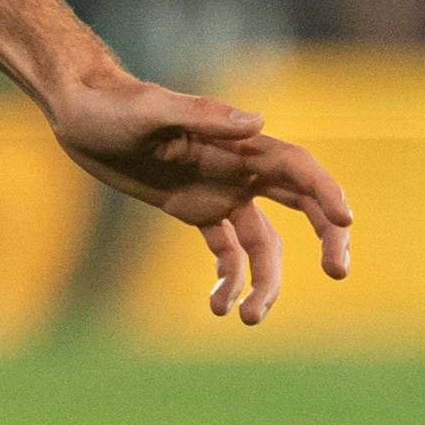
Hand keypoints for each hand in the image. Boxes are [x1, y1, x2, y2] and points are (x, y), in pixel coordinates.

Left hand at [44, 70, 353, 325]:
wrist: (79, 114)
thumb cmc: (112, 105)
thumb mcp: (152, 110)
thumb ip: (203, 116)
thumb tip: (258, 123)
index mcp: (237, 144)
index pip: (297, 169)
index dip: (325, 192)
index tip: (345, 222)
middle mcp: (238, 169)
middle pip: (300, 204)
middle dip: (326, 236)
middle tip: (338, 272)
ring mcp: (219, 192)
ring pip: (261, 244)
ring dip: (263, 281)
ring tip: (248, 318)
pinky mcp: (195, 210)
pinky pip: (225, 252)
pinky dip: (227, 281)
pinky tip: (217, 307)